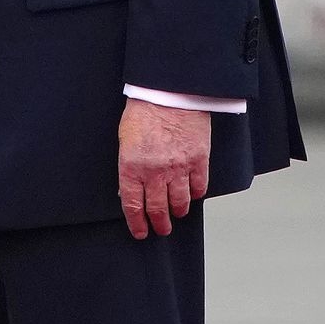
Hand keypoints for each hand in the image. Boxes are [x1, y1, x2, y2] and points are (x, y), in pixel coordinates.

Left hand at [117, 99, 210, 240]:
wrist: (170, 91)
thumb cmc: (144, 110)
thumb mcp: (125, 139)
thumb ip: (128, 165)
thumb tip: (128, 189)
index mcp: (132, 166)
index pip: (133, 205)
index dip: (137, 223)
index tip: (140, 232)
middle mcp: (155, 172)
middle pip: (158, 209)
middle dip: (159, 223)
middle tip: (161, 228)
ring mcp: (179, 168)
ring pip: (180, 203)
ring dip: (178, 212)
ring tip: (177, 214)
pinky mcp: (198, 160)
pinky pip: (199, 187)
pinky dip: (196, 194)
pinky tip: (192, 195)